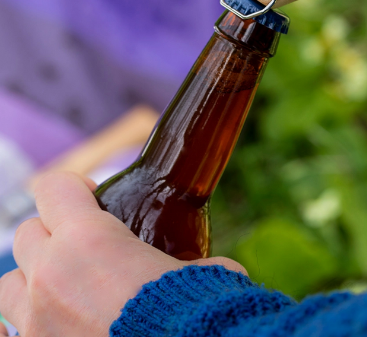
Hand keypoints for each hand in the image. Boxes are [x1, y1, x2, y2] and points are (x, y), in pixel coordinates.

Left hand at [0, 172, 245, 336]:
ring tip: (68, 288)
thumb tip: (206, 266)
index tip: (94, 198)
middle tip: (89, 247)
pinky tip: (46, 319)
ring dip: (35, 277)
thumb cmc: (192, 314)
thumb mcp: (202, 271)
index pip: (53, 186)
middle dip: (57, 232)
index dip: (74, 186)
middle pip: (28, 233)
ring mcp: (34, 323)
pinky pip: (6, 331)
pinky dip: (20, 322)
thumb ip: (192, 259)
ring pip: (10, 283)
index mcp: (88, 240)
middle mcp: (50, 276)